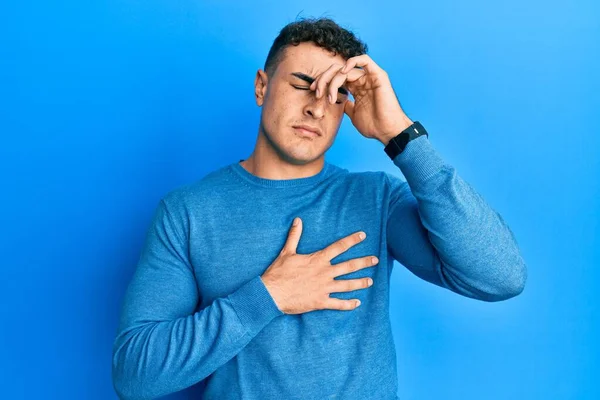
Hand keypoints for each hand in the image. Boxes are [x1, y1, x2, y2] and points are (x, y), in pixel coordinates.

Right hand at [261, 217, 377, 314]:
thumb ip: (294, 236)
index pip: (339, 247)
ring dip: (360, 283)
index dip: (352, 240)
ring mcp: (324, 288)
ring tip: (371, 281)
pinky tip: (357, 303)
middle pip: (349, 266)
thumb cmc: (278, 272)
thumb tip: (298, 220)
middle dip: (364, 262)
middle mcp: (324, 273)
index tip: (363, 236)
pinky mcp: (320, 302)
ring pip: (347, 285)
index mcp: (318, 260)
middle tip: (375, 260)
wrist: (272, 293)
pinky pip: (338, 304)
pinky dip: (348, 304)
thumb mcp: (286, 252)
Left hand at [309, 55, 413, 144]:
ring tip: (328, 95)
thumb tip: (335, 100)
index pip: (336, 77)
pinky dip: (351, 62)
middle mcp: (362, 80)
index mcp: (356, 88)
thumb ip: (345, 104)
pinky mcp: (378, 75)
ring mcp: (370, 77)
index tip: (313, 90)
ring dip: (332, 80)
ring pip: (345, 68)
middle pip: (337, 70)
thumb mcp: (352, 114)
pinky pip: (364, 60)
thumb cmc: (373, 125)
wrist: (386, 131)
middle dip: (324, 79)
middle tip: (317, 91)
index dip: (323, 81)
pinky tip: (342, 73)